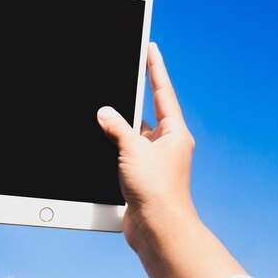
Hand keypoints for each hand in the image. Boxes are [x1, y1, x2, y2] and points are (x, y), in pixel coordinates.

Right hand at [97, 43, 196, 249]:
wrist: (158, 229)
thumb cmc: (156, 191)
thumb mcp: (132, 151)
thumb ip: (117, 128)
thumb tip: (105, 113)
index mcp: (175, 133)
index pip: (163, 92)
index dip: (156, 69)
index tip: (152, 49)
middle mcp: (167, 145)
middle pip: (146, 113)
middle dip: (131, 101)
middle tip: (120, 78)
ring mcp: (155, 160)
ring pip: (133, 135)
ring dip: (120, 130)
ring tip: (105, 120)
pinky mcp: (142, 175)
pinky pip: (126, 153)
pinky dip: (114, 148)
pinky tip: (102, 145)